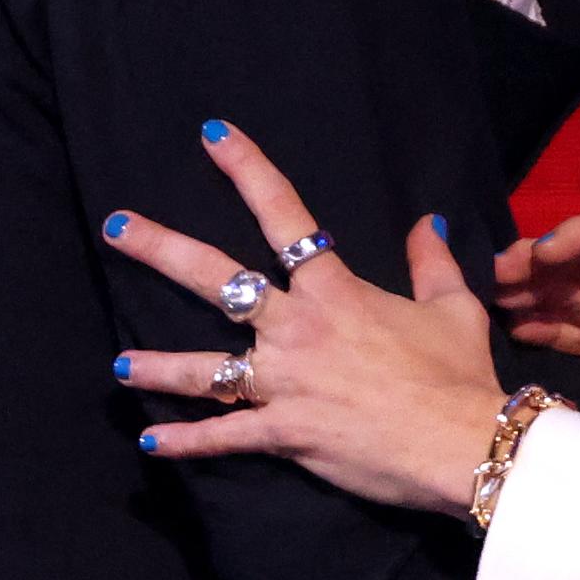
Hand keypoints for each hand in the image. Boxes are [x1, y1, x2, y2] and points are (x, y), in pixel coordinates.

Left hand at [102, 123, 507, 516]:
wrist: (463, 443)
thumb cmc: (459, 374)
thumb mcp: (454, 308)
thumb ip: (431, 263)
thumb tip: (427, 220)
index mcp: (335, 291)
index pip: (285, 215)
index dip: (247, 170)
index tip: (212, 136)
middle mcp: (297, 328)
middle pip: (216, 278)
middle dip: (161, 249)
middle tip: (116, 226)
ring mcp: (285, 381)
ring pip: (204, 368)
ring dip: (157, 366)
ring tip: (120, 366)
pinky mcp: (285, 432)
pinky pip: (225, 436)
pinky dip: (187, 442)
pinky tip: (152, 444)